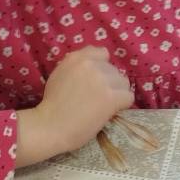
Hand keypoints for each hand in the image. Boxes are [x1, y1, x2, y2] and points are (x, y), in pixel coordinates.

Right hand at [15, 47, 133, 166]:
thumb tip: (93, 65)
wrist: (50, 127)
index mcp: (77, 58)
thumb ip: (76, 66)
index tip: (96, 80)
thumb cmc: (52, 105)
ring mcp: (103, 80)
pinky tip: (110, 112)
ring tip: (103, 106)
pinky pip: (128, 97)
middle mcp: (91, 65)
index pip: (102, 53)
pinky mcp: (112, 97)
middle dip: (108, 83)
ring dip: (117, 94)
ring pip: (123, 84)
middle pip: (114, 71)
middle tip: (96, 98)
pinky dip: (122, 106)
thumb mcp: (60, 74)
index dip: (102, 67)